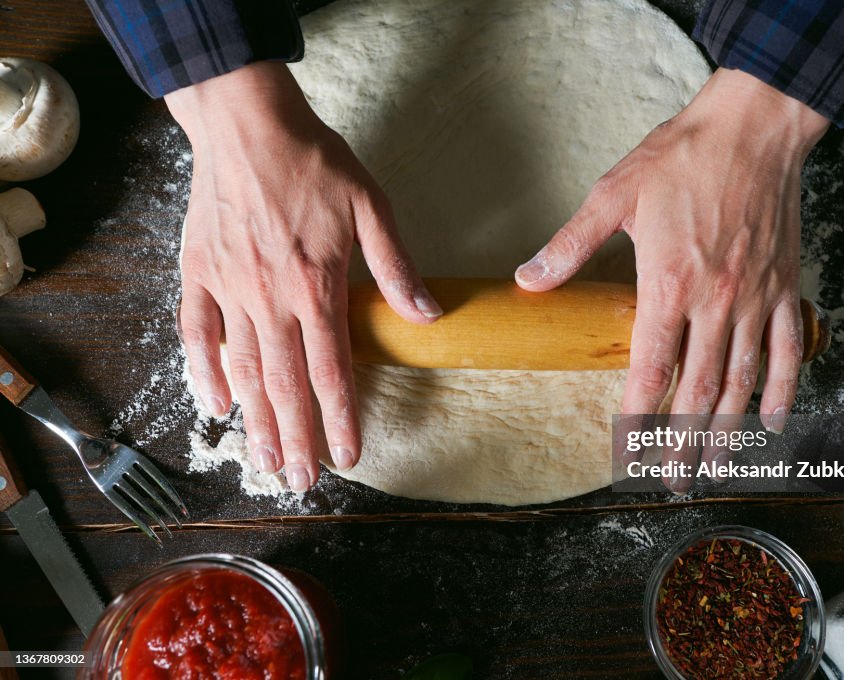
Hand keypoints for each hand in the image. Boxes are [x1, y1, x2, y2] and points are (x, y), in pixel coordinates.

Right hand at [167, 63, 440, 491]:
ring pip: (244, 369)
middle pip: (286, 384)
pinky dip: (204, 371)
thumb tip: (428, 315)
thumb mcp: (371, 206)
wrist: (248, 123)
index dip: (340, 419)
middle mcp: (271, 299)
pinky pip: (197, 333)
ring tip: (262, 463)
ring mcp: (230, 289)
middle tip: (300, 481)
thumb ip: (396, 266)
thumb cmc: (315, 162)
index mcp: (317, 287)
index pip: (332, 371)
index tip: (348, 456)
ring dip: (255, 421)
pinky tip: (216, 405)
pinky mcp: (199, 273)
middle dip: (296, 438)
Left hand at [516, 68, 827, 468]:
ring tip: (713, 470)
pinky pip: (786, 350)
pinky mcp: (785, 286)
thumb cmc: (683, 157)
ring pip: (741, 381)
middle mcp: (715, 302)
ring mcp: (755, 298)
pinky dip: (779, 390)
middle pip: (698, 391)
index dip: (637, 422)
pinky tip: (770, 423)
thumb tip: (528, 280)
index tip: (628, 457)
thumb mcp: (614, 195)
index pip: (650, 372)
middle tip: (671, 484)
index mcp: (668, 285)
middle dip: (681, 445)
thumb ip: (570, 245)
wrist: (753, 126)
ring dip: (727, 432)